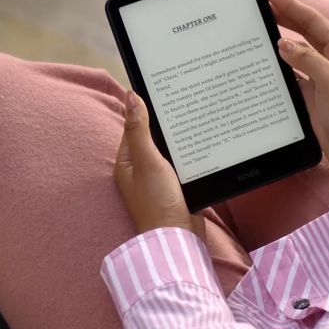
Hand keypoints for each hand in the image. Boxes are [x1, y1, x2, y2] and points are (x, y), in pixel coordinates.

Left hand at [114, 91, 203, 237]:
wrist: (179, 237)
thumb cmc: (157, 202)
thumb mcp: (147, 161)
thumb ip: (139, 129)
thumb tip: (131, 97)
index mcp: (127, 162)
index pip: (134, 127)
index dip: (145, 109)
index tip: (163, 91)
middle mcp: (140, 170)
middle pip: (153, 138)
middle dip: (165, 124)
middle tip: (184, 102)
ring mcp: (158, 180)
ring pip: (169, 151)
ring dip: (179, 140)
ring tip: (195, 119)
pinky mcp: (176, 187)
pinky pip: (181, 164)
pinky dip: (189, 155)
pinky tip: (201, 146)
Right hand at [267, 0, 328, 171]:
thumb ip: (308, 60)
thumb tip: (284, 44)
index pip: (313, 22)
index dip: (292, 5)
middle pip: (304, 32)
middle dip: (283, 16)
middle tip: (261, 4)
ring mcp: (321, 79)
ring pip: (296, 53)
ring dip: (279, 40)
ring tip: (259, 27)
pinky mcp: (312, 96)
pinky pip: (292, 76)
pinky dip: (278, 67)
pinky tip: (264, 62)